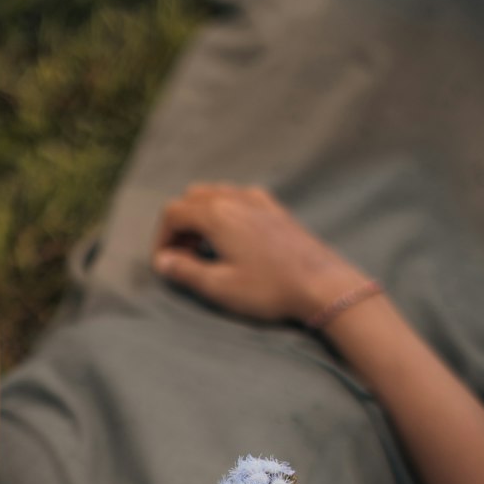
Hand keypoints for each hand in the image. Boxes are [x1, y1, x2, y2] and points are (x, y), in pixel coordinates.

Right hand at [152, 183, 365, 323]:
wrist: (321, 284)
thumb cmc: (270, 289)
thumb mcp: (220, 287)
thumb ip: (186, 271)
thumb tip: (163, 262)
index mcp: (216, 214)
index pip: (173, 213)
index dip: (161, 238)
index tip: (164, 263)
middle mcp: (234, 198)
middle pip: (192, 199)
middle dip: (180, 226)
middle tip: (183, 257)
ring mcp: (258, 200)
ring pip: (215, 195)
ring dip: (201, 218)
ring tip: (206, 250)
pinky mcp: (275, 209)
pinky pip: (239, 199)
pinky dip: (225, 212)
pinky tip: (234, 238)